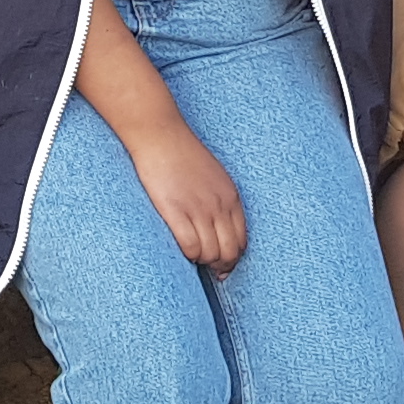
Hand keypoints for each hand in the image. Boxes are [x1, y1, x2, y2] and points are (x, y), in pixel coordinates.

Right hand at [132, 118, 247, 273]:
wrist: (160, 135)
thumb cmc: (182, 154)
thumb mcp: (214, 176)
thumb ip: (220, 200)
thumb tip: (218, 225)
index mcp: (231, 197)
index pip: (242, 240)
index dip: (233, 258)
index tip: (222, 265)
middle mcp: (219, 206)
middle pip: (229, 252)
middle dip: (220, 265)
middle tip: (207, 268)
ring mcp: (199, 209)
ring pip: (210, 254)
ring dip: (202, 261)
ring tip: (191, 256)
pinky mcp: (177, 211)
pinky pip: (190, 247)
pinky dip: (187, 255)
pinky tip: (180, 250)